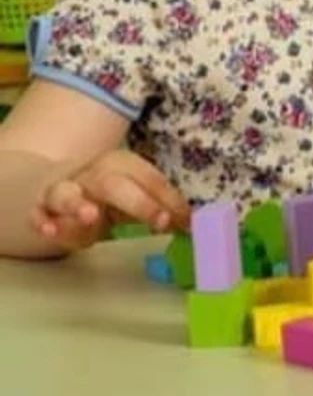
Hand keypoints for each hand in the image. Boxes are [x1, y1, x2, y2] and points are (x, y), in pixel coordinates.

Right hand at [32, 149, 188, 252]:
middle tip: (160, 221)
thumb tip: (192, 224)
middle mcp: (92, 173)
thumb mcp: (137, 196)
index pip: (149, 179)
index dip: (169, 199)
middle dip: (139, 203)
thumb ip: (161, 207)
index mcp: (122, 164)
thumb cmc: (109, 194)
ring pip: (66, 193)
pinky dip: (42, 221)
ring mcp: (63, 190)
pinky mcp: (41, 209)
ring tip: (89, 216)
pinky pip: (38, 213)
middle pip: (113, 184)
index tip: (185, 221)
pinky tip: (49, 230)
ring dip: (77, 205)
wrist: (61, 186)